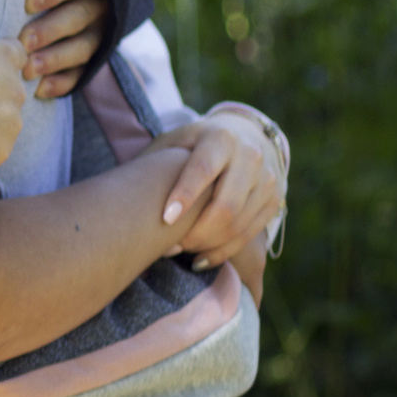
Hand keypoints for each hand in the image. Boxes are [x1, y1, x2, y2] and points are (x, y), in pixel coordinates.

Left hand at [23, 0, 109, 98]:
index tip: (29, 1)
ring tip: (29, 69)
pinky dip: (64, 81)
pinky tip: (42, 90)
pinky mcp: (93, 56)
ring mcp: (99, 31)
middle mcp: (98, 2)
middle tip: (23, 41)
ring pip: (84, 46)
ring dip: (56, 58)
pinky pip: (84, 71)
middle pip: (79, 15)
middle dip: (51, 28)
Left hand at [149, 112, 288, 267]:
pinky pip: (249, 236)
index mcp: (221, 138)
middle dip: (195, 233)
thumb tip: (122, 189)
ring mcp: (267, 180)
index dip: (185, 195)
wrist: (245, 136)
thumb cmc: (194, 145)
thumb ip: (155, 159)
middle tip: (168, 247)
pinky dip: (222, 252)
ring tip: (178, 252)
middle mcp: (250, 157)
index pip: (203, 169)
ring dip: (206, 246)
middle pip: (226, 206)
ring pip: (238, 225)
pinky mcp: (274, 201)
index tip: (165, 220)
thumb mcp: (175, 141)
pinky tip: (198, 260)